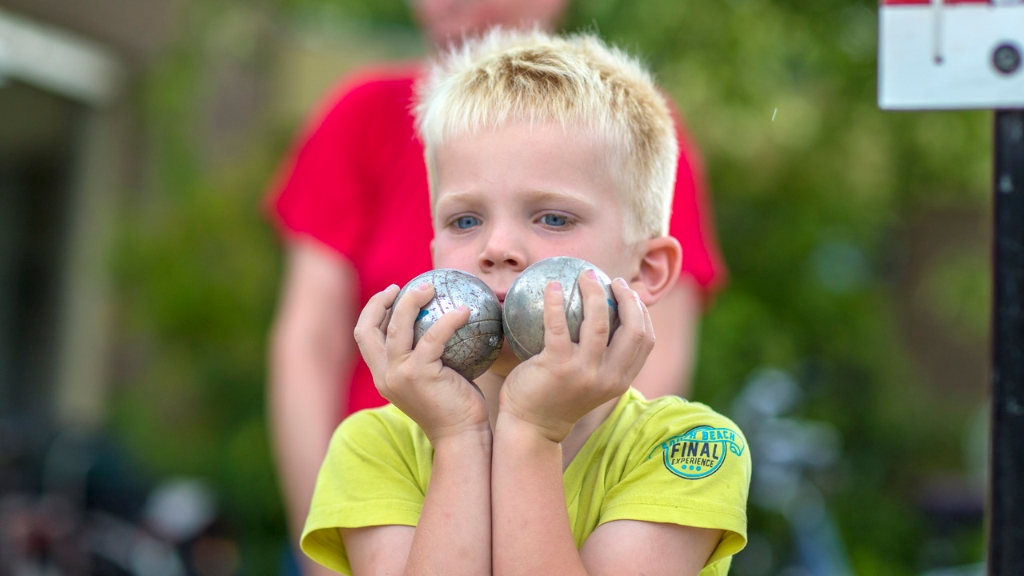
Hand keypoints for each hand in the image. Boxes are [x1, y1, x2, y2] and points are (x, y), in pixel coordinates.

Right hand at [354, 282, 489, 441]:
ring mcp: (398, 375)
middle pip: (368, 328)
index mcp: (383, 376)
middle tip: (406, 285)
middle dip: (381, 301)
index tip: (392, 293)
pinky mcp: (418, 374)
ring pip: (397, 326)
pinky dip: (449, 320)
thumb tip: (440, 319)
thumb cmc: (455, 407)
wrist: (462, 436)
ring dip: (412, 300)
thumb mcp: (431, 379)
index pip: (365, 337)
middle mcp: (384, 375)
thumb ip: (425, 356)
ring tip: (431, 287)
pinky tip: (465, 311)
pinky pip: (433, 336)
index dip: (373, 311)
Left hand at [499, 272, 654, 442]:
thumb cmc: (557, 396)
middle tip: (612, 281)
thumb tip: (607, 314)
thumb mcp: (590, 380)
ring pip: (598, 322)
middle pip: (633, 329)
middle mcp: (609, 377)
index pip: (646, 340)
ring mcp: (584, 373)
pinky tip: (552, 285)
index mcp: (621, 380)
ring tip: (586, 276)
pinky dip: (555, 302)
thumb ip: (602, 357)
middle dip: (628, 298)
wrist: (531, 427)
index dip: (642, 311)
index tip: (629, 292)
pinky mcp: (558, 367)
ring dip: (594, 292)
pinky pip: (558, 326)